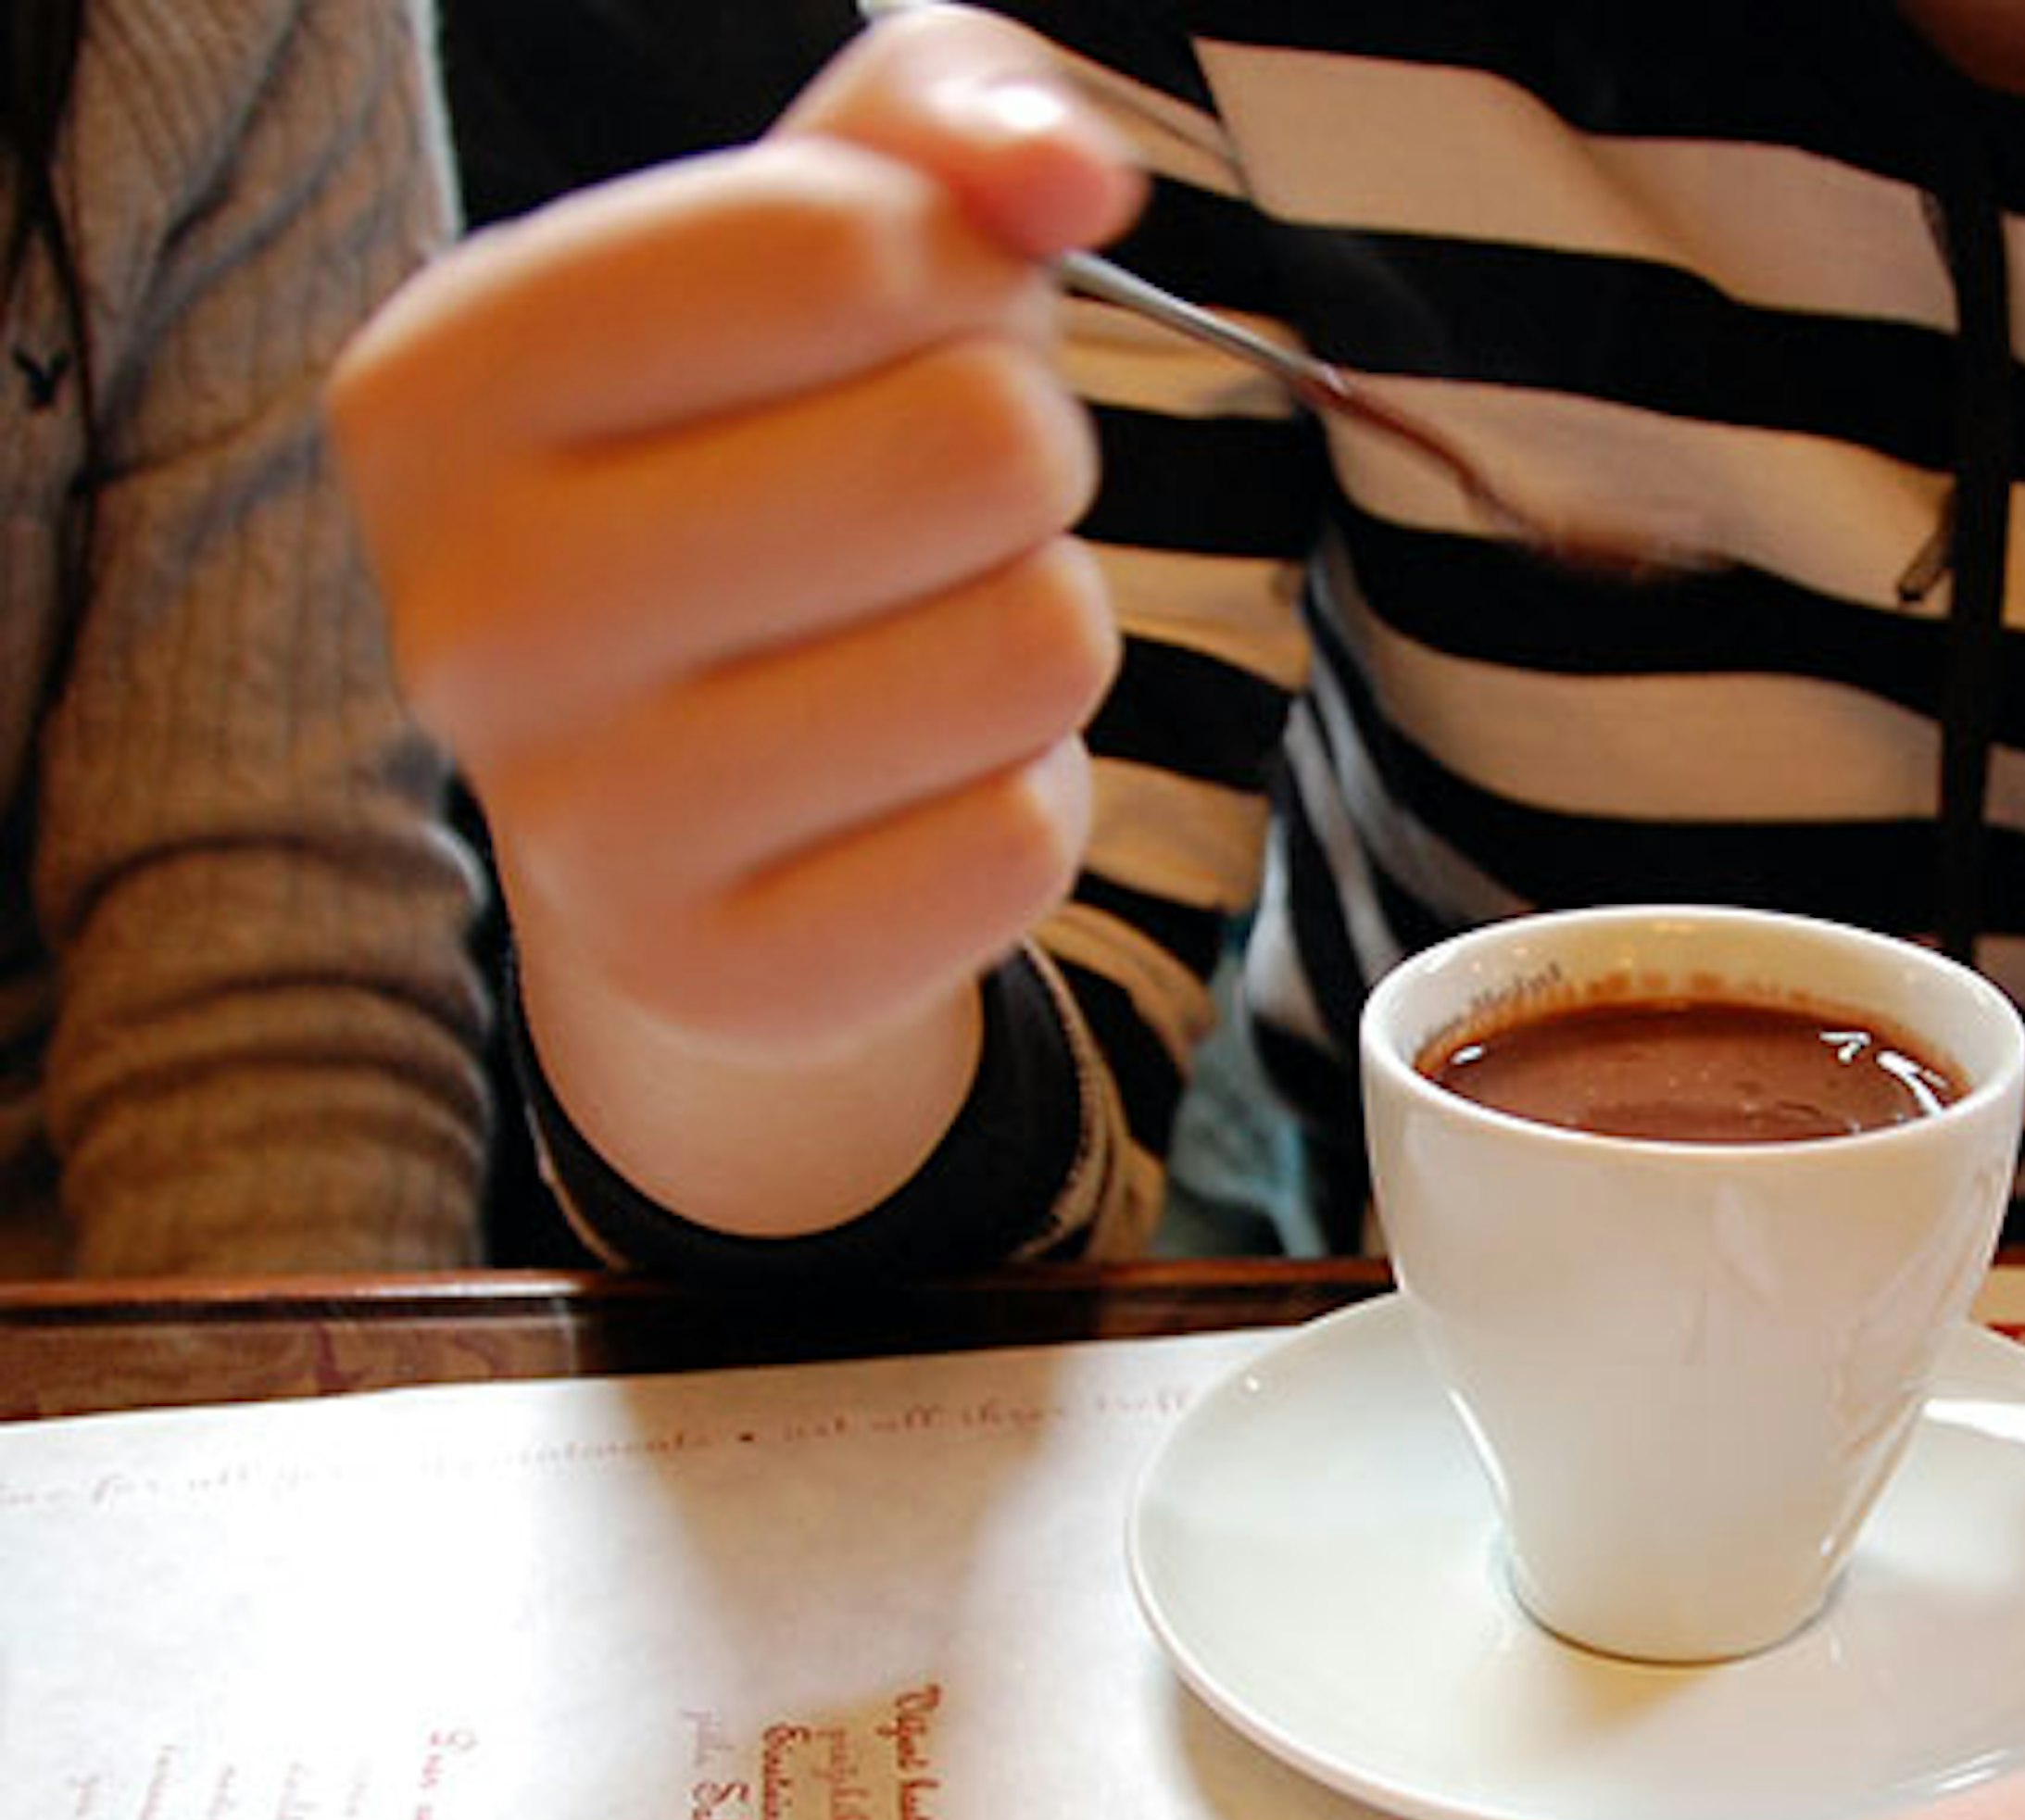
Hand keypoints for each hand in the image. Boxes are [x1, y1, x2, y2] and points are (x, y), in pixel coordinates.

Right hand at [327, 7, 1139, 1219]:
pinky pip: (1024, 844)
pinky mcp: (717, 978)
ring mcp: (575, 824)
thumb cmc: (758, 464)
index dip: (961, 277)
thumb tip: (1066, 171)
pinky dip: (1020, 805)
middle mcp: (470, 606)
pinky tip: (900, 795)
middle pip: (978, 447)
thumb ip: (947, 124)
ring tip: (910, 648)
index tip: (899, 333)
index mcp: (446, 377)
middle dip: (1024, 462)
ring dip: (1037, 636)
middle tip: (928, 514)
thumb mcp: (819, 243)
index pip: (853, 245)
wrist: (676, 802)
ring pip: (1038, 647)